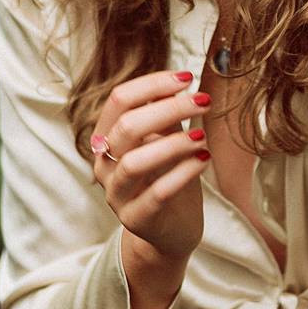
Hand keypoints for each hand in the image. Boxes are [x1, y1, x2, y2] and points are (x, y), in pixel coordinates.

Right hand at [91, 70, 209, 260]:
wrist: (170, 230)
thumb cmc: (168, 177)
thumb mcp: (166, 140)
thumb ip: (165, 115)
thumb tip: (178, 81)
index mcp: (106, 138)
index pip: (119, 100)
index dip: (153, 84)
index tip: (187, 78)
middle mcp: (104, 165)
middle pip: (127, 127)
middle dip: (168, 109)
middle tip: (203, 101)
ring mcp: (116, 195)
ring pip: (135, 163)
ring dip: (173, 143)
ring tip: (202, 135)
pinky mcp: (136, 220)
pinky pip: (157, 194)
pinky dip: (183, 173)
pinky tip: (204, 160)